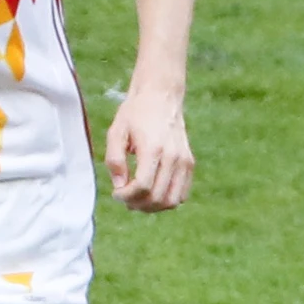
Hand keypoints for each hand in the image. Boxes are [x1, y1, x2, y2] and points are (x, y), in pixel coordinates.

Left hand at [103, 90, 193, 212]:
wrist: (161, 96)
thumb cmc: (135, 113)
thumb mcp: (116, 132)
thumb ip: (114, 160)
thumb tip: (119, 186)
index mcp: (153, 148)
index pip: (143, 186)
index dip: (127, 196)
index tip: (116, 193)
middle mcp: (172, 157)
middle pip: (157, 197)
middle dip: (138, 204)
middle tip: (125, 199)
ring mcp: (184, 161)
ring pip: (172, 200)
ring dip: (153, 207)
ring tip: (138, 200)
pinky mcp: (189, 163)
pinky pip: (181, 194)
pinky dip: (166, 200)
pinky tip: (152, 192)